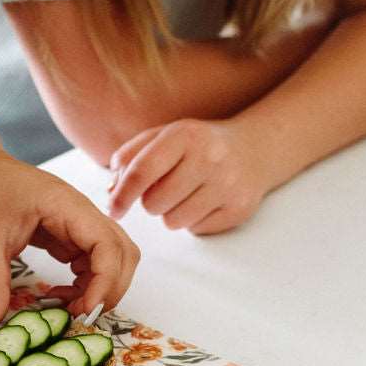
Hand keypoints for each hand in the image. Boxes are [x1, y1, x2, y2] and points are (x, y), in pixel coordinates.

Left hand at [0, 151, 139, 323]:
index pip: (108, 246)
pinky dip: (85, 283)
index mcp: (67, 206)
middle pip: (122, 253)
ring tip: (69, 308)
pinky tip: (60, 294)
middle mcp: (82, 213)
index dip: (104, 282)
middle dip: (109, 290)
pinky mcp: (69, 233)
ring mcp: (78, 223)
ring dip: (100, 287)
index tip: (83, 311)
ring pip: (112, 258)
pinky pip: (92, 261)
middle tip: (80, 317)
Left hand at [107, 117, 269, 234]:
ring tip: (186, 194)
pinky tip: (206, 201)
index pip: (142, 171)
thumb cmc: (198, 145)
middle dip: (151, 202)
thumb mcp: (165, 136)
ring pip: (173, 221)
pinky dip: (194, 220)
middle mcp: (209, 158)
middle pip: (154, 203)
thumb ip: (131, 156)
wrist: (255, 149)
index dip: (122, 194)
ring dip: (172, 213)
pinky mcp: (238, 208)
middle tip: (166, 189)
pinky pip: (196, 230)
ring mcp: (227, 185)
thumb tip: (111, 190)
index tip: (113, 209)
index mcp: (184, 135)